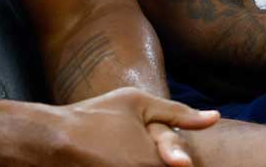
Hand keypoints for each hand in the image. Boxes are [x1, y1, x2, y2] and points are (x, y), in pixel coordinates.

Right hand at [53, 87, 218, 166]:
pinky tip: (118, 159)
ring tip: (125, 153)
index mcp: (153, 161)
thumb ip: (179, 113)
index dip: (180, 160)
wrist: (50, 138)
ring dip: (144, 164)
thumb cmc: (96, 116)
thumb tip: (215, 117)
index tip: (176, 155)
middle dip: (166, 162)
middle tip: (146, 151)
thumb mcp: (139, 103)